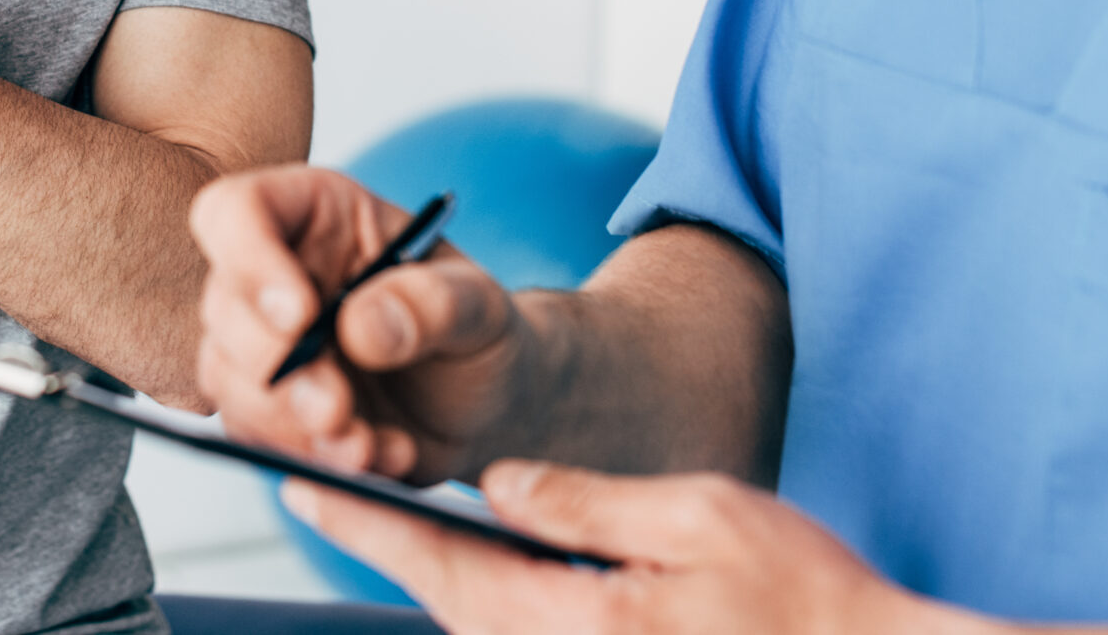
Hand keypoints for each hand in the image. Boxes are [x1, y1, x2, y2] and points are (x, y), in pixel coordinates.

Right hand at [189, 166, 530, 483]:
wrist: (486, 407)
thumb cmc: (479, 332)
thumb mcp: (480, 305)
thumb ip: (433, 303)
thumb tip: (359, 329)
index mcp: (316, 215)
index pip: (238, 211)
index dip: (250, 259)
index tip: (301, 317)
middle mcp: (276, 274)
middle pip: (224, 307)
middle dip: (276, 370)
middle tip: (337, 412)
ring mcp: (264, 343)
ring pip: (228, 379)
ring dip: (289, 425)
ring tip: (369, 449)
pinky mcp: (269, 408)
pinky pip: (254, 435)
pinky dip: (309, 459)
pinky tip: (378, 458)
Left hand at [282, 462, 944, 634]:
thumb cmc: (805, 599)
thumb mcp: (700, 516)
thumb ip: (586, 502)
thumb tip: (500, 486)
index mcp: (574, 624)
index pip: (442, 567)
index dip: (366, 526)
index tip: (302, 491)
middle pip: (451, 605)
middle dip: (396, 549)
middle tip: (333, 493)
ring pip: (484, 629)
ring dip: (447, 576)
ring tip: (405, 519)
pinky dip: (495, 603)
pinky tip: (496, 568)